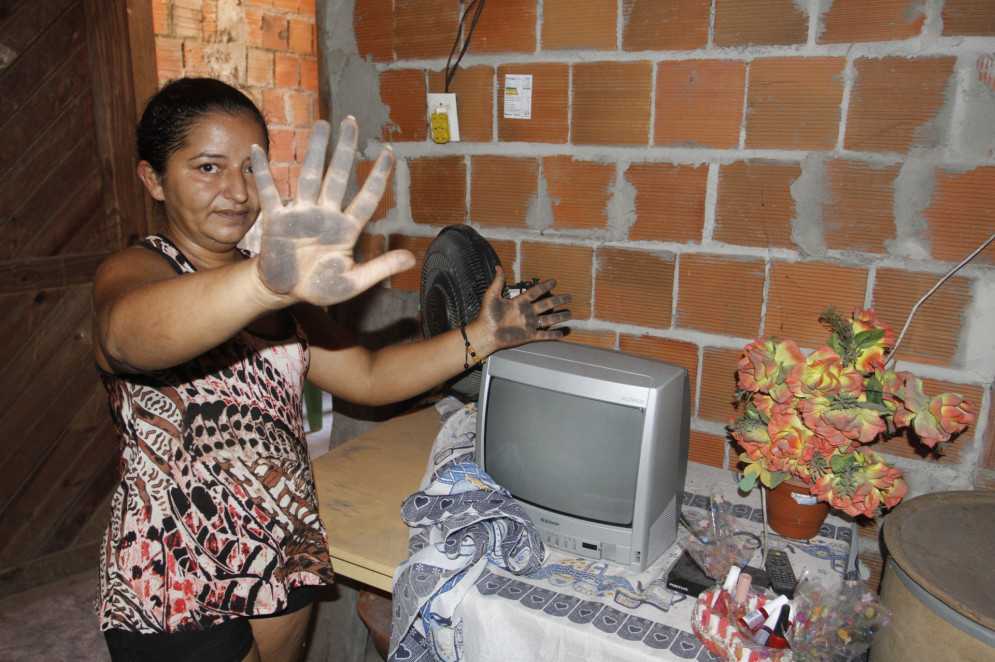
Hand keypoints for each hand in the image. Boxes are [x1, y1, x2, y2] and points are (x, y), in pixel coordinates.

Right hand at [251, 117, 414, 304]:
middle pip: (338, 176)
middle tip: (352, 122)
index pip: (367, 198)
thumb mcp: (353, 281)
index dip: (379, 176)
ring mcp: (301, 215)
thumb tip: (411, 259)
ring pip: (310, 176)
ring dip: (316, 151)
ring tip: (322, 125)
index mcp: (346, 229)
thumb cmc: (320, 285)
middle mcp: (325, 215)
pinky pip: (269, 193)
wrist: (286, 292)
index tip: (389, 153)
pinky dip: (263, 173)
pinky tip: (258, 151)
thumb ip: (380, 268)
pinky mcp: (276, 220)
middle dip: (346, 150)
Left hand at [477, 266, 571, 348]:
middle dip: (558, 300)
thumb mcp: (492, 295)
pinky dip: (553, 334)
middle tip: (568, 296)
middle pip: (546, 305)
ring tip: (569, 313)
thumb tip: (498, 266)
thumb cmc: (487, 315)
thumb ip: (498, 282)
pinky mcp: (529, 336)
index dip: (544, 286)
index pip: (535, 292)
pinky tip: (562, 333)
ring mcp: (529, 325)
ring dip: (559, 317)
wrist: (485, 333)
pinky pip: (544, 335)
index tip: (554, 281)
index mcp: (519, 302)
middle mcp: (526, 313)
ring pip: (548, 320)